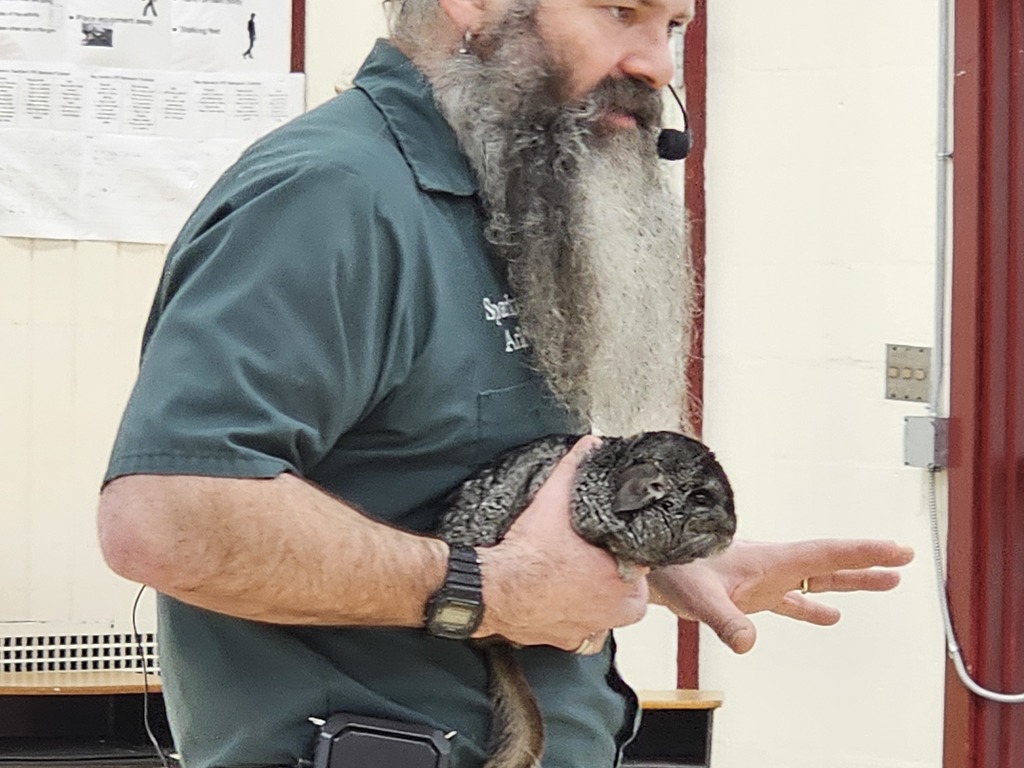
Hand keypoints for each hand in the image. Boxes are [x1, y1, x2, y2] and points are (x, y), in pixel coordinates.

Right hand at [474, 436, 648, 651]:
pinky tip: (562, 600)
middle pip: (631, 591)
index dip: (629, 548)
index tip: (614, 539)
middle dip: (619, 576)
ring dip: (600, 599)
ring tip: (581, 577)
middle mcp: (612, 611)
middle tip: (597, 558)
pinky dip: (576, 619)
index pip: (644, 562)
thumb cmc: (528, 553)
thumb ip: (574, 468)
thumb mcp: (553, 501)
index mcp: (623, 579)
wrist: (493, 589)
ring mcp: (591, 630)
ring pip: (609, 614)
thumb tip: (590, 443)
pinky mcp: (567, 642)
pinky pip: (584, 632)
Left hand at [649, 539, 914, 653]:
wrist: (649, 561)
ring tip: (887, 583)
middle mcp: (771, 566)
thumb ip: (724, 619)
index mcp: (769, 560)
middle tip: (904, 558)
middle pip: (829, 563)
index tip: (896, 548)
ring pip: (816, 580)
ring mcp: (763, 579)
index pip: (825, 554)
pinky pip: (792, 601)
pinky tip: (831, 616)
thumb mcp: (699, 596)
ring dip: (850, 582)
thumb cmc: (672, 568)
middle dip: (867, 562)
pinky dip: (813, 607)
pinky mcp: (750, 594)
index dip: (862, 552)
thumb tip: (747, 644)